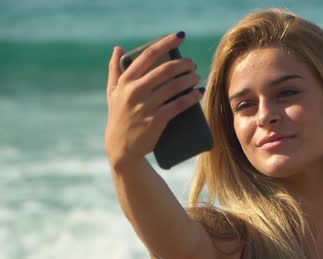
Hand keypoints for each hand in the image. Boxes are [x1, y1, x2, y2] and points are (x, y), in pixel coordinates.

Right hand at [105, 31, 202, 169]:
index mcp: (126, 81)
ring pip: (174, 86)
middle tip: (193, 64)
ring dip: (190, 78)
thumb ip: (114, 70)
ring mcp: (145, 106)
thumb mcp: (113, 93)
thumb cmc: (119, 117)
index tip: (181, 36)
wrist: (122, 149)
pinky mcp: (156, 121)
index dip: (167, 42)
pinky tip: (199, 92)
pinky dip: (191, 97)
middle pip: (166, 70)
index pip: (149, 55)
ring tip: (197, 77)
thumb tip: (118, 48)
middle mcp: (134, 91)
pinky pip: (178, 105)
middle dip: (184, 64)